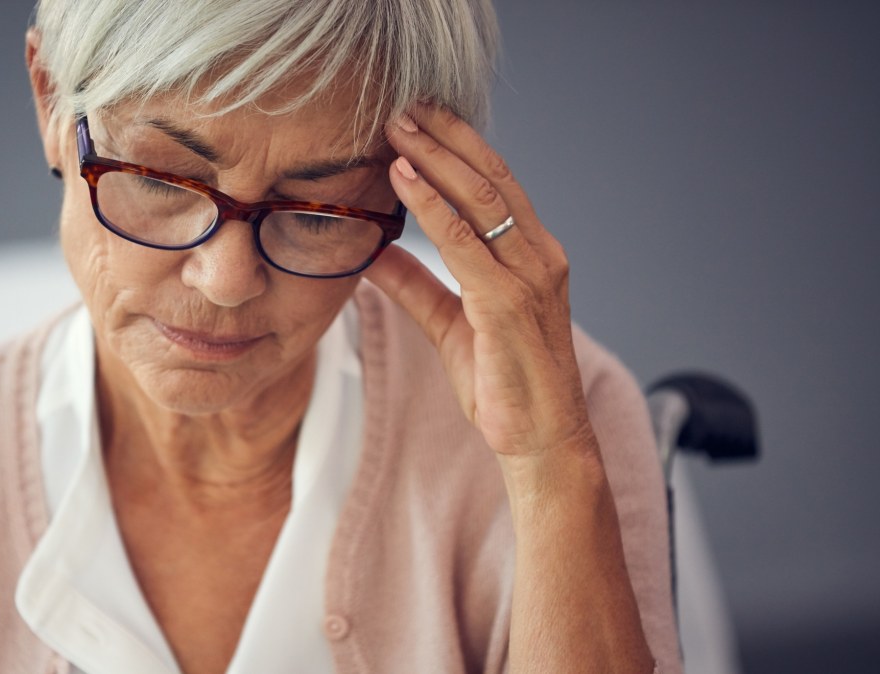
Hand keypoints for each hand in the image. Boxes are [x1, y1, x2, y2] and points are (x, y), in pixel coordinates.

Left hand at [364, 104, 593, 457]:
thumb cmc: (504, 383)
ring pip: (478, 200)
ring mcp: (528, 277)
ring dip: (434, 158)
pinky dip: (432, 206)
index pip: (495, 184)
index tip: (418, 120)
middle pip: (489, 178)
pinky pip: (464, 243)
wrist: (540, 440)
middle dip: (444, 138)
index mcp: (531, 256)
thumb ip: (417, 286)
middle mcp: (537, 256)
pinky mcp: (508, 304)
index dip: (457, 147)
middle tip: (402, 106)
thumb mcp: (450, 324)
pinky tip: (403, 179)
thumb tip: (375, 255)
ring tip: (395, 129)